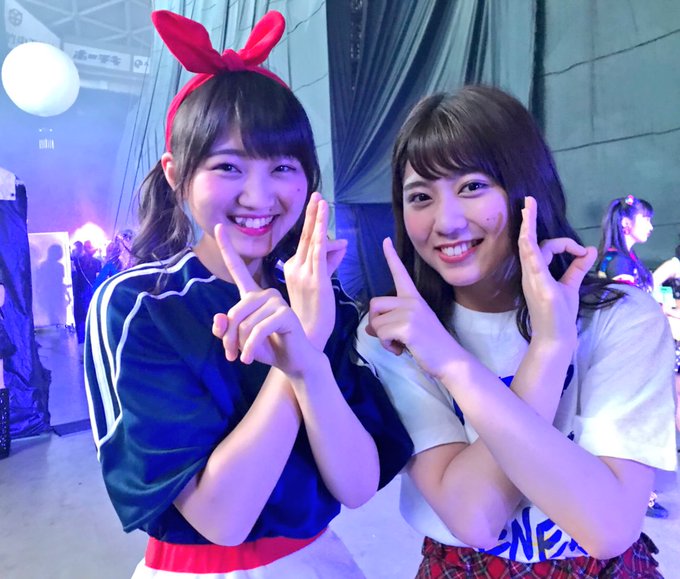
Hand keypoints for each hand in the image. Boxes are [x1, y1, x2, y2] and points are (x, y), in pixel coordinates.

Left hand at [211, 223, 314, 375]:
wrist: (294, 361)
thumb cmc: (267, 348)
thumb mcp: (240, 341)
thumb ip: (225, 330)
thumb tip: (218, 320)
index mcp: (253, 295)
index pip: (238, 268)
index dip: (228, 248)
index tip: (218, 227)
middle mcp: (266, 294)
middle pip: (234, 311)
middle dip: (228, 337)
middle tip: (230, 355)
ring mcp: (277, 302)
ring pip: (244, 323)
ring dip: (240, 345)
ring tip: (244, 357)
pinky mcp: (285, 314)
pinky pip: (258, 330)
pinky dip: (250, 347)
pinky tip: (249, 358)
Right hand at [283, 192, 346, 349]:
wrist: (306, 337)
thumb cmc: (313, 313)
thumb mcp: (322, 283)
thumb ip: (331, 261)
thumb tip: (341, 242)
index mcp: (292, 268)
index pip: (305, 242)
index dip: (312, 223)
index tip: (316, 205)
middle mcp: (295, 267)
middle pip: (306, 236)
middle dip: (312, 214)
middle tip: (316, 195)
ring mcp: (303, 272)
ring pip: (313, 241)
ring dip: (318, 219)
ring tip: (321, 201)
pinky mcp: (315, 279)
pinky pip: (318, 251)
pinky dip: (321, 232)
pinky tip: (323, 218)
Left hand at [366, 237, 458, 379]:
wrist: (450, 360)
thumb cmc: (430, 346)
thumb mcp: (409, 329)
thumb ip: (390, 323)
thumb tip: (369, 327)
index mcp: (414, 298)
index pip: (400, 273)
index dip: (391, 257)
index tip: (385, 240)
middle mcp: (412, 301)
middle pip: (374, 304)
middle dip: (376, 323)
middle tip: (392, 336)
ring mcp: (410, 312)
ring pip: (376, 322)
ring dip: (382, 338)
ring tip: (400, 343)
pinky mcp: (407, 326)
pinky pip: (381, 333)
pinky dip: (387, 346)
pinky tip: (401, 349)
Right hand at [519, 196, 596, 344]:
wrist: (555, 337)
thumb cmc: (560, 315)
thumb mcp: (571, 286)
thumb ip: (578, 268)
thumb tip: (590, 250)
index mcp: (536, 273)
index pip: (546, 248)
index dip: (567, 244)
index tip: (584, 252)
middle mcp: (530, 273)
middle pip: (533, 241)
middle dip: (530, 220)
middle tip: (529, 201)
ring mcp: (532, 277)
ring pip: (528, 245)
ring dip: (528, 225)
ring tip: (528, 207)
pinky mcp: (539, 283)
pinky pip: (531, 259)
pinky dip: (529, 243)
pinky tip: (527, 230)